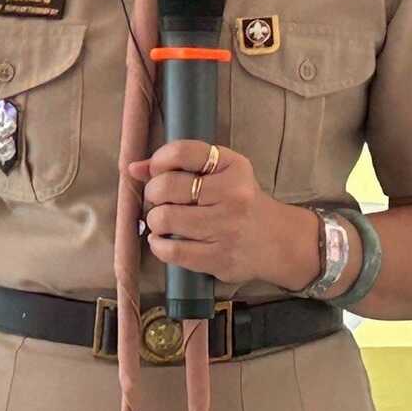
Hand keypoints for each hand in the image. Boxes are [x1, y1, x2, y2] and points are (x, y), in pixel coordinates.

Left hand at [126, 140, 308, 289]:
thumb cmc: (241, 201)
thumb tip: (134, 168)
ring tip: (164, 220)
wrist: (277, 240)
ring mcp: (226, 228)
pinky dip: (158, 245)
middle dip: (153, 193)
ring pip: (165, 219)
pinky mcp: (219, 257)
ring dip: (155, 220)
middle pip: (167, 187)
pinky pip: (172, 250)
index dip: (159, 160)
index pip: (183, 152)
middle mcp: (232, 194)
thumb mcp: (222, 173)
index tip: (155, 169)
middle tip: (160, 199)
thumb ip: (179, 165)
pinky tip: (163, 240)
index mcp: (233, 166)